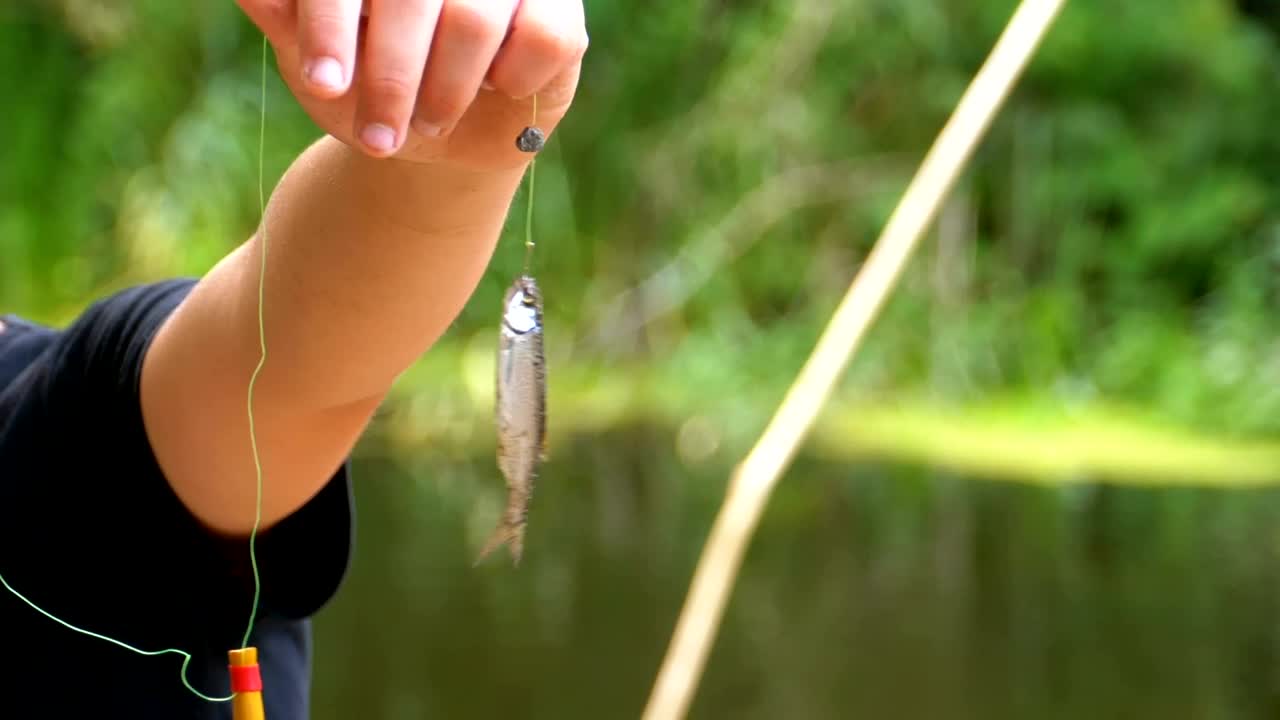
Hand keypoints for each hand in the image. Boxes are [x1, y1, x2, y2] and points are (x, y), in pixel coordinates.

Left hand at [236, 0, 587, 170]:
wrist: (432, 136)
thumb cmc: (365, 83)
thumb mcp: (314, 57)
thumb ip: (285, 14)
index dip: (333, 20)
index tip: (324, 82)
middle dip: (391, 76)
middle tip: (375, 139)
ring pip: (476, 20)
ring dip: (445, 92)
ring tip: (427, 123)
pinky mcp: (560, 9)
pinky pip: (540, 38)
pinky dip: (512, 80)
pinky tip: (498, 90)